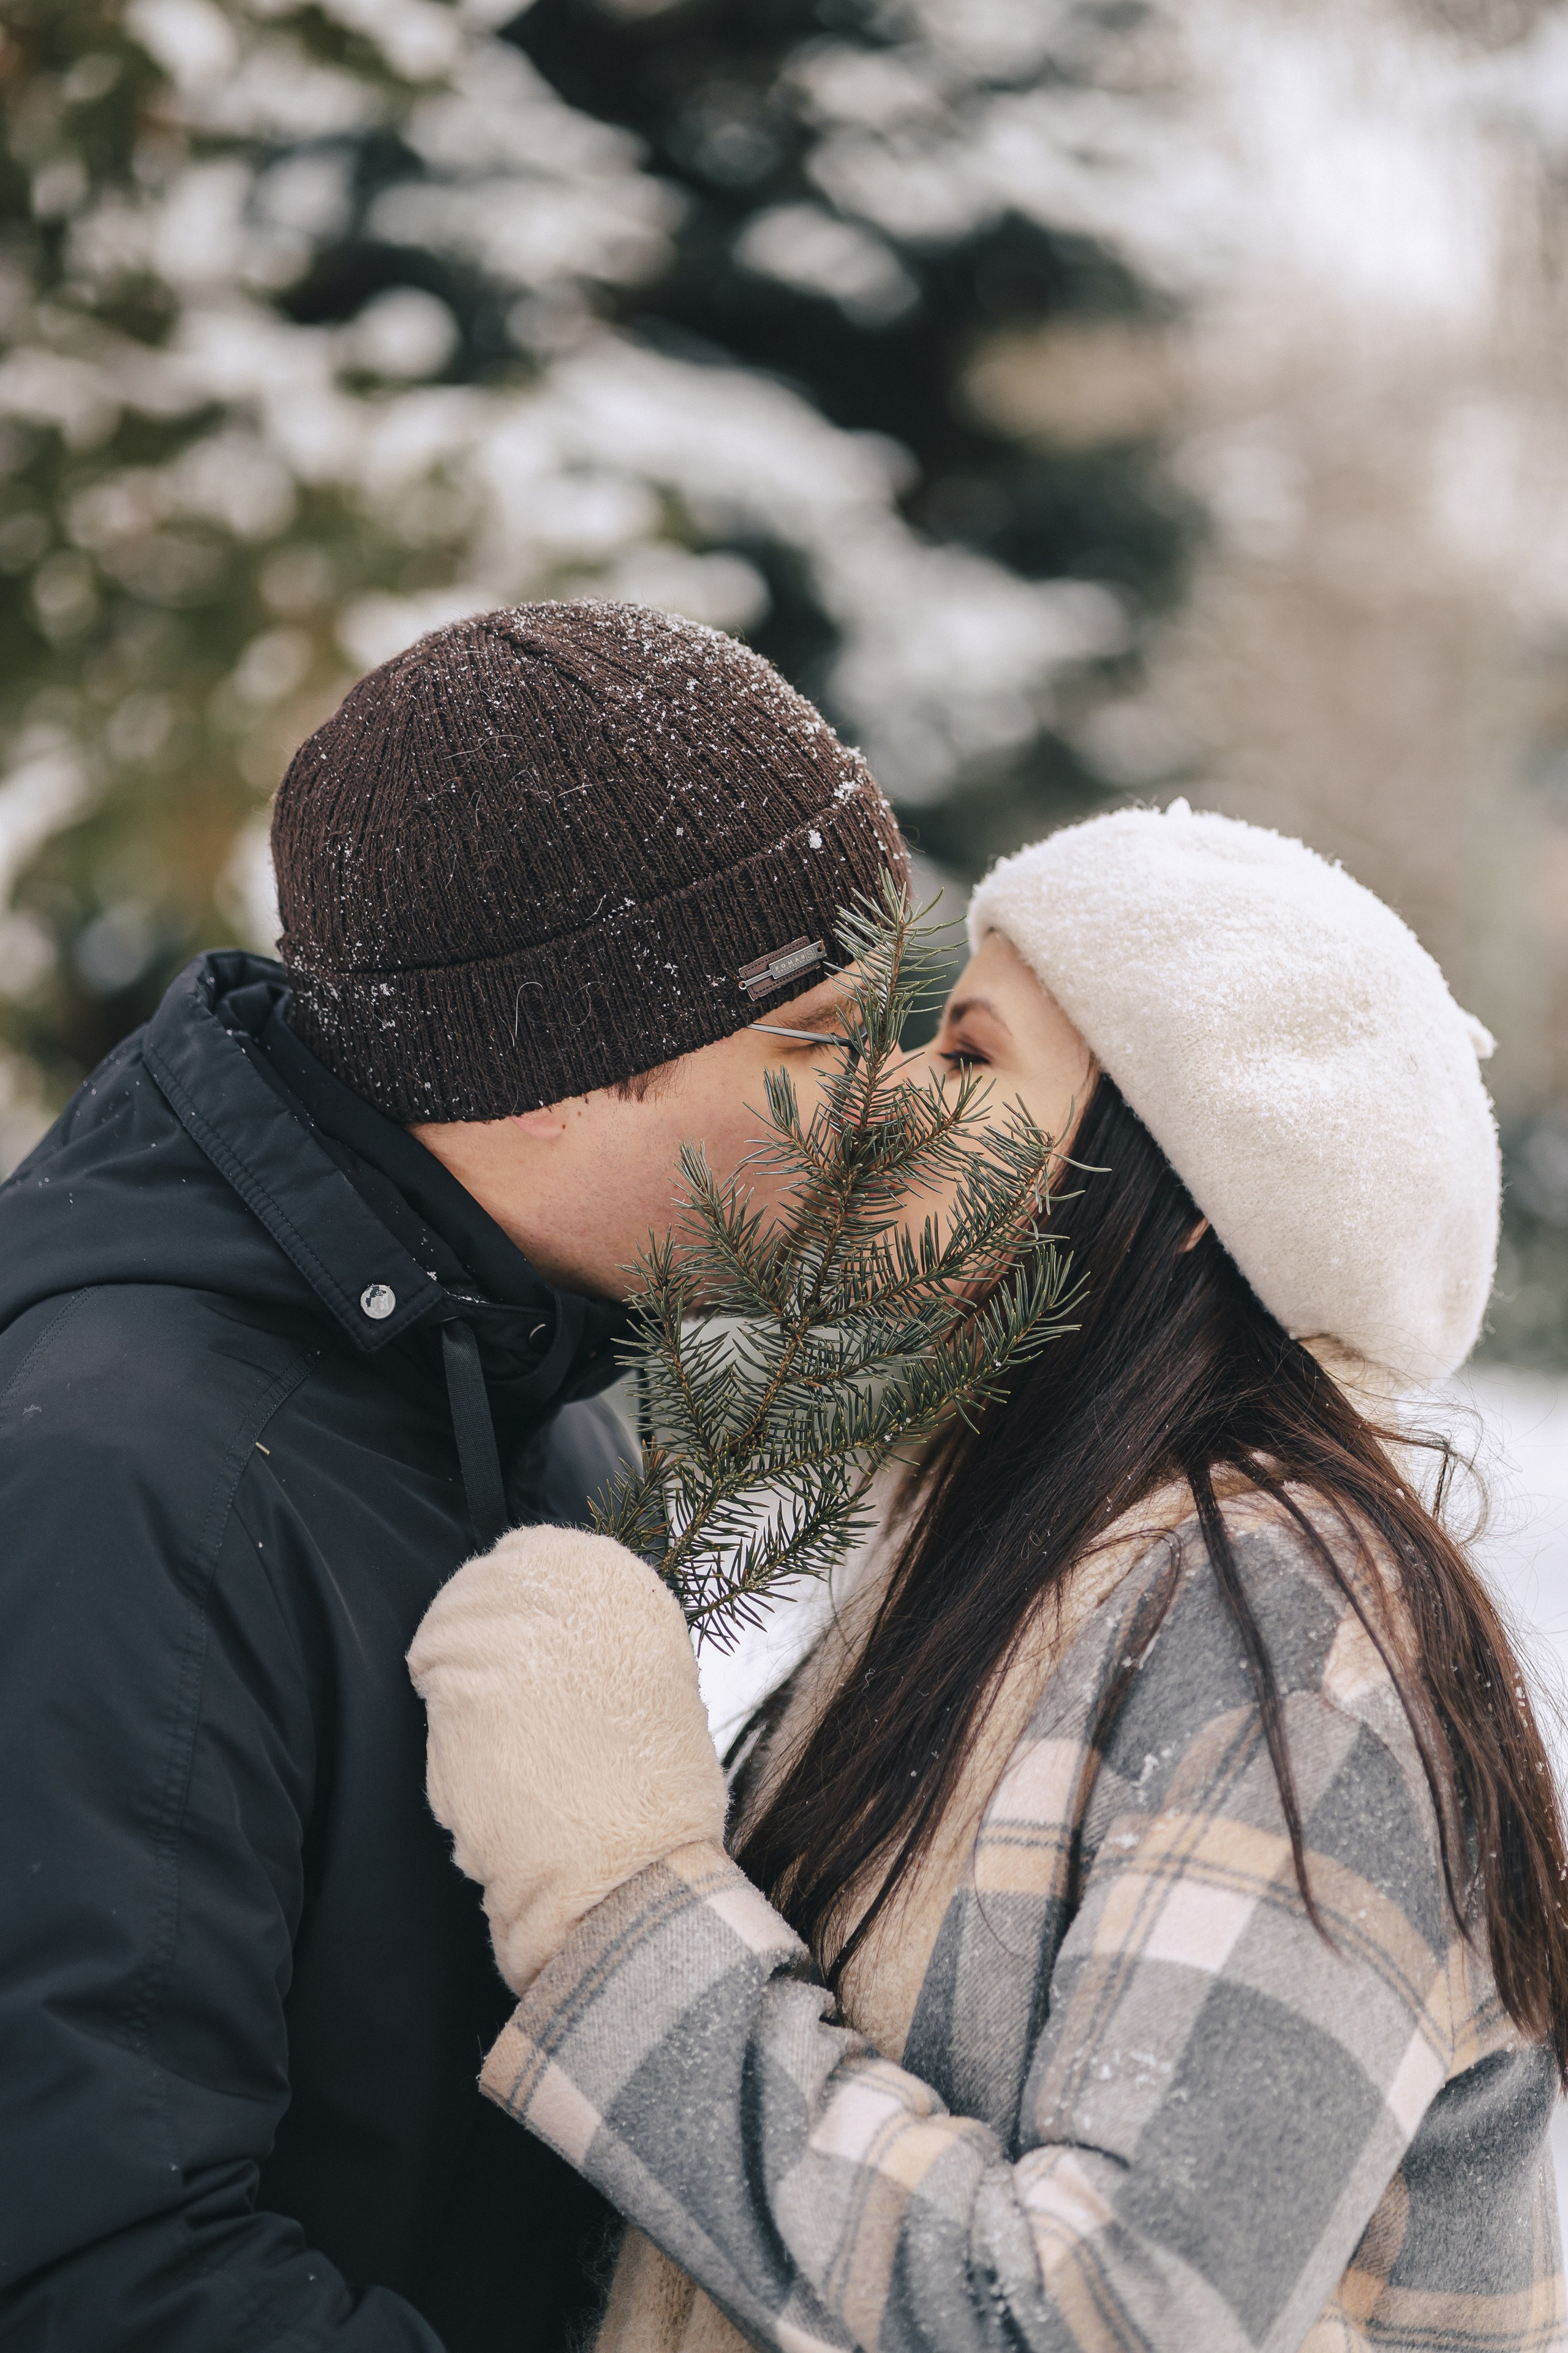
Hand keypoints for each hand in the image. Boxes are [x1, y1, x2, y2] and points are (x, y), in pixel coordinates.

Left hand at [408, 1526, 726, 1992]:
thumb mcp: (643, 1676)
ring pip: (445, 1631)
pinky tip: (482, 1769)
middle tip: (490, 1702)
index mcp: (625, 1583)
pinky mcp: (468, 1674)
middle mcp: (576, 1584)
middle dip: (470, 1636)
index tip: (505, 1640)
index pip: (530, 1550)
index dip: (504, 1600)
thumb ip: (589, 1633)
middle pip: (479, 1582)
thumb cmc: (644, 1795)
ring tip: (501, 1746)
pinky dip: (443, 1729)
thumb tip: (529, 1618)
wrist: (629, 1869)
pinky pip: (428, 1679)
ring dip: (454, 1686)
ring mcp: (519, 1625)